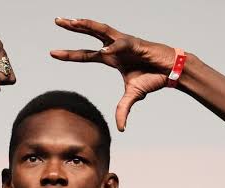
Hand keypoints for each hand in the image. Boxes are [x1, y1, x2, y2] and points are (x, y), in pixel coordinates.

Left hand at [50, 18, 176, 130]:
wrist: (172, 71)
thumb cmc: (153, 77)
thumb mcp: (133, 96)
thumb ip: (123, 109)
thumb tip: (121, 129)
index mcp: (111, 57)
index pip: (86, 54)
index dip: (70, 54)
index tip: (52, 53)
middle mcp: (115, 46)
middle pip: (90, 33)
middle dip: (74, 27)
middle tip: (58, 21)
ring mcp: (125, 42)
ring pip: (102, 29)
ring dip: (87, 25)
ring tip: (73, 21)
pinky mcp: (136, 43)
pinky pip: (121, 44)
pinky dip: (113, 47)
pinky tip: (104, 49)